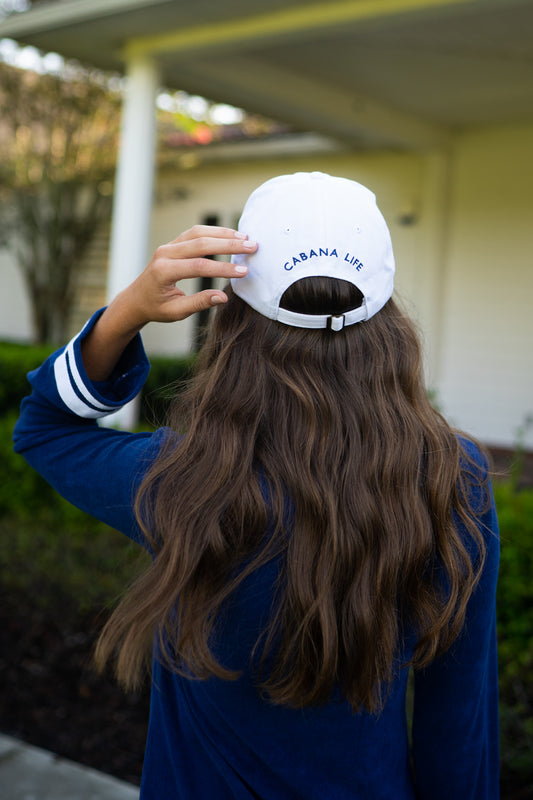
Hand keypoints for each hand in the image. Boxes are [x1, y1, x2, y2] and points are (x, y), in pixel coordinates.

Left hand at [120, 225, 256, 328]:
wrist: (136, 298)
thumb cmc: (156, 308)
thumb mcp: (176, 312)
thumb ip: (199, 303)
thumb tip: (223, 297)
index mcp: (164, 271)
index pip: (199, 266)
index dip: (223, 268)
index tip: (244, 271)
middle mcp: (165, 253)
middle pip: (201, 243)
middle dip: (229, 244)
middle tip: (253, 246)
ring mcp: (168, 245)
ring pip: (199, 232)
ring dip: (224, 233)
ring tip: (246, 238)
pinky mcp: (173, 243)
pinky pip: (195, 232)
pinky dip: (214, 232)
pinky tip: (231, 235)